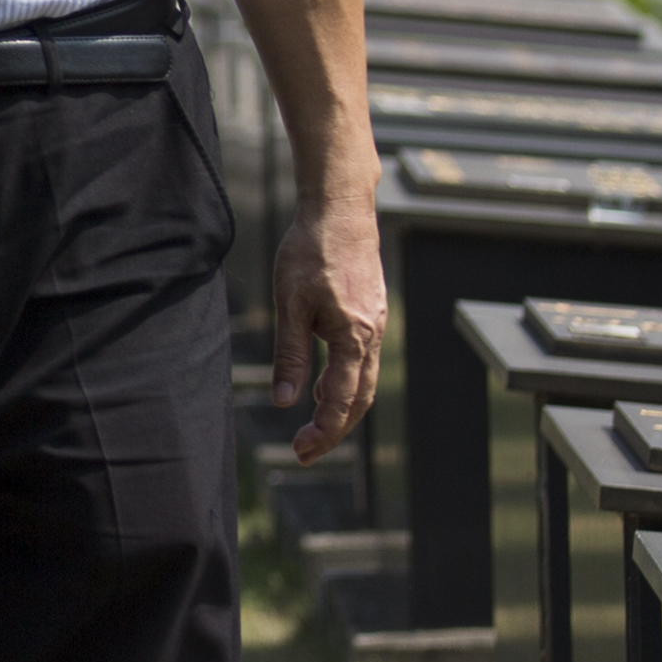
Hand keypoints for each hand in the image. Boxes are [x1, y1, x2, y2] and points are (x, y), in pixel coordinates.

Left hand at [273, 199, 385, 457]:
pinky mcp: (371, 313)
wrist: (340, 209)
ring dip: (340, 407)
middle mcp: (372, 335)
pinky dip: (344, 380)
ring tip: (312, 428)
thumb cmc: (310, 251)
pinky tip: (321, 385)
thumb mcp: (290, 305)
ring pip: (363, 380)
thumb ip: (290, 355)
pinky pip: (362, 359)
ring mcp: (375, 323)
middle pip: (359, 398)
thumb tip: (286, 401)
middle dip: (334, 429)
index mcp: (355, 336)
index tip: (302, 451)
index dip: (324, 430)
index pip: (342, 399)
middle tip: (306, 452)